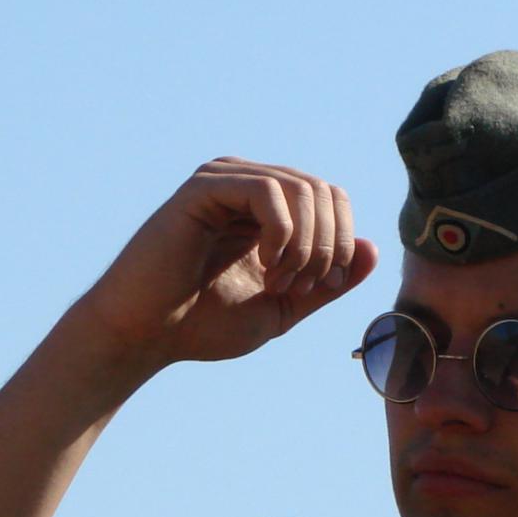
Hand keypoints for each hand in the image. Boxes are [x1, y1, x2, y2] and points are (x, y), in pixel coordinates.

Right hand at [70, 159, 380, 368]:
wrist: (145, 335)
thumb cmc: (203, 324)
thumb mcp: (284, 305)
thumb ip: (328, 281)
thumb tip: (372, 248)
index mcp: (267, 209)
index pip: (332, 198)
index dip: (339, 243)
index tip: (314, 289)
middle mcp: (247, 185)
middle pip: (325, 190)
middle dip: (326, 246)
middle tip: (298, 288)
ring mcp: (224, 180)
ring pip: (303, 188)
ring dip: (305, 245)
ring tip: (279, 282)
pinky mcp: (204, 186)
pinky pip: (269, 190)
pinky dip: (283, 233)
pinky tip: (265, 265)